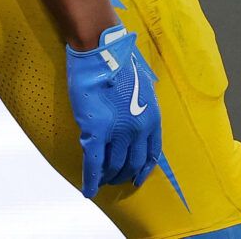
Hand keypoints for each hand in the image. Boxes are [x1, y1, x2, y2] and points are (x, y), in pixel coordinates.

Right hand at [65, 24, 162, 197]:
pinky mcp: (95, 131)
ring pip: (113, 166)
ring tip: (101, 182)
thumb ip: (142, 105)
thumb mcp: (143, 84)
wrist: (100, 49)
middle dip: (123, 174)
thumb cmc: (119, 60)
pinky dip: (91, 181)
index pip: (151, 154)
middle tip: (115, 179)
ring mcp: (118, 131)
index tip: (138, 177)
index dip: (143, 169)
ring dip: (107, 177)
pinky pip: (94, 164)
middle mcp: (139, 129)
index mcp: (152, 117)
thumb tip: (136, 115)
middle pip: (132, 163)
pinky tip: (88, 191)